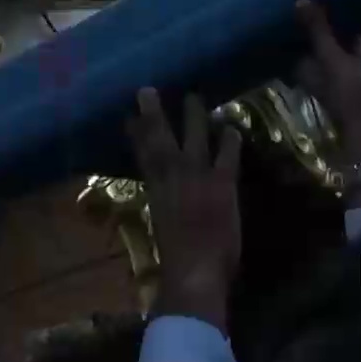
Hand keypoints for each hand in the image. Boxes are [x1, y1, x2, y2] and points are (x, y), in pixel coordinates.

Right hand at [128, 89, 241, 330]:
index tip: (129, 116)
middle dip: (152, 114)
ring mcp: (197, 178)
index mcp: (153, 191)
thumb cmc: (175, 259)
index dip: (135, 134)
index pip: (142, 155)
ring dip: (192, 117)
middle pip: (159, 139)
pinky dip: (229, 141)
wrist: (195, 271)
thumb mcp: (161, 228)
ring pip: (192, 139)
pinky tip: (231, 128)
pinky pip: (226, 156)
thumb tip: (164, 199)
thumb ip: (164, 208)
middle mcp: (171, 178)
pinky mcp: (222, 185)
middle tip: (148, 90)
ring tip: (192, 97)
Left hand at [293, 0, 360, 168]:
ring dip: (357, 19)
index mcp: (309, 64)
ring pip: (353, 37)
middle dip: (329, 14)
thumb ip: (317, 30)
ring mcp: (353, 64)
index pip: (299, 37)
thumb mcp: (329, 57)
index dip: (298, 18)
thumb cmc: (347, 91)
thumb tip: (299, 0)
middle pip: (327, 34)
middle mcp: (328, 63)